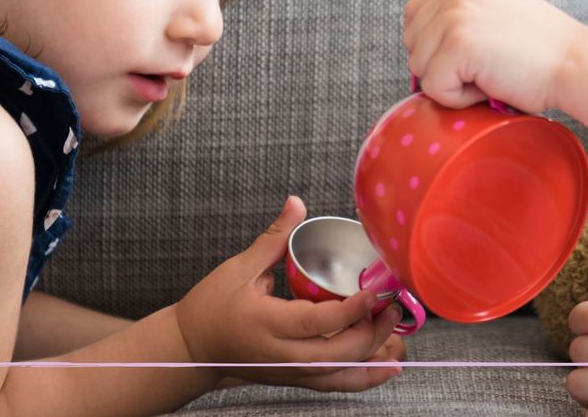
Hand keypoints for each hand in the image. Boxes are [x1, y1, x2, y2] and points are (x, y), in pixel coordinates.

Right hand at [174, 196, 405, 392]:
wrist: (189, 351)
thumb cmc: (210, 308)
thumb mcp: (239, 269)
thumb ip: (274, 238)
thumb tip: (296, 202)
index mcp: (267, 325)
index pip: (318, 323)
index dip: (352, 310)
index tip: (375, 291)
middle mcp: (281, 355)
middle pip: (339, 353)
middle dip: (373, 331)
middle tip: (391, 304)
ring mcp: (290, 373)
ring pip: (342, 375)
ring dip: (375, 356)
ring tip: (397, 331)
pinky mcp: (295, 379)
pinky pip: (336, 385)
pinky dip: (365, 378)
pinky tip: (389, 367)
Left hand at [403, 0, 585, 111]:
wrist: (577, 63)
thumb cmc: (543, 51)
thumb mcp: (497, 12)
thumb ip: (462, 15)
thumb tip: (419, 45)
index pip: (417, 13)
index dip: (436, 44)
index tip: (473, 54)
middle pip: (412, 40)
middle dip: (441, 64)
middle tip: (486, 66)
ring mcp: (455, 14)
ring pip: (419, 66)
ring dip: (451, 82)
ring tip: (491, 73)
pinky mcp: (458, 44)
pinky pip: (433, 88)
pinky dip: (459, 99)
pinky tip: (491, 84)